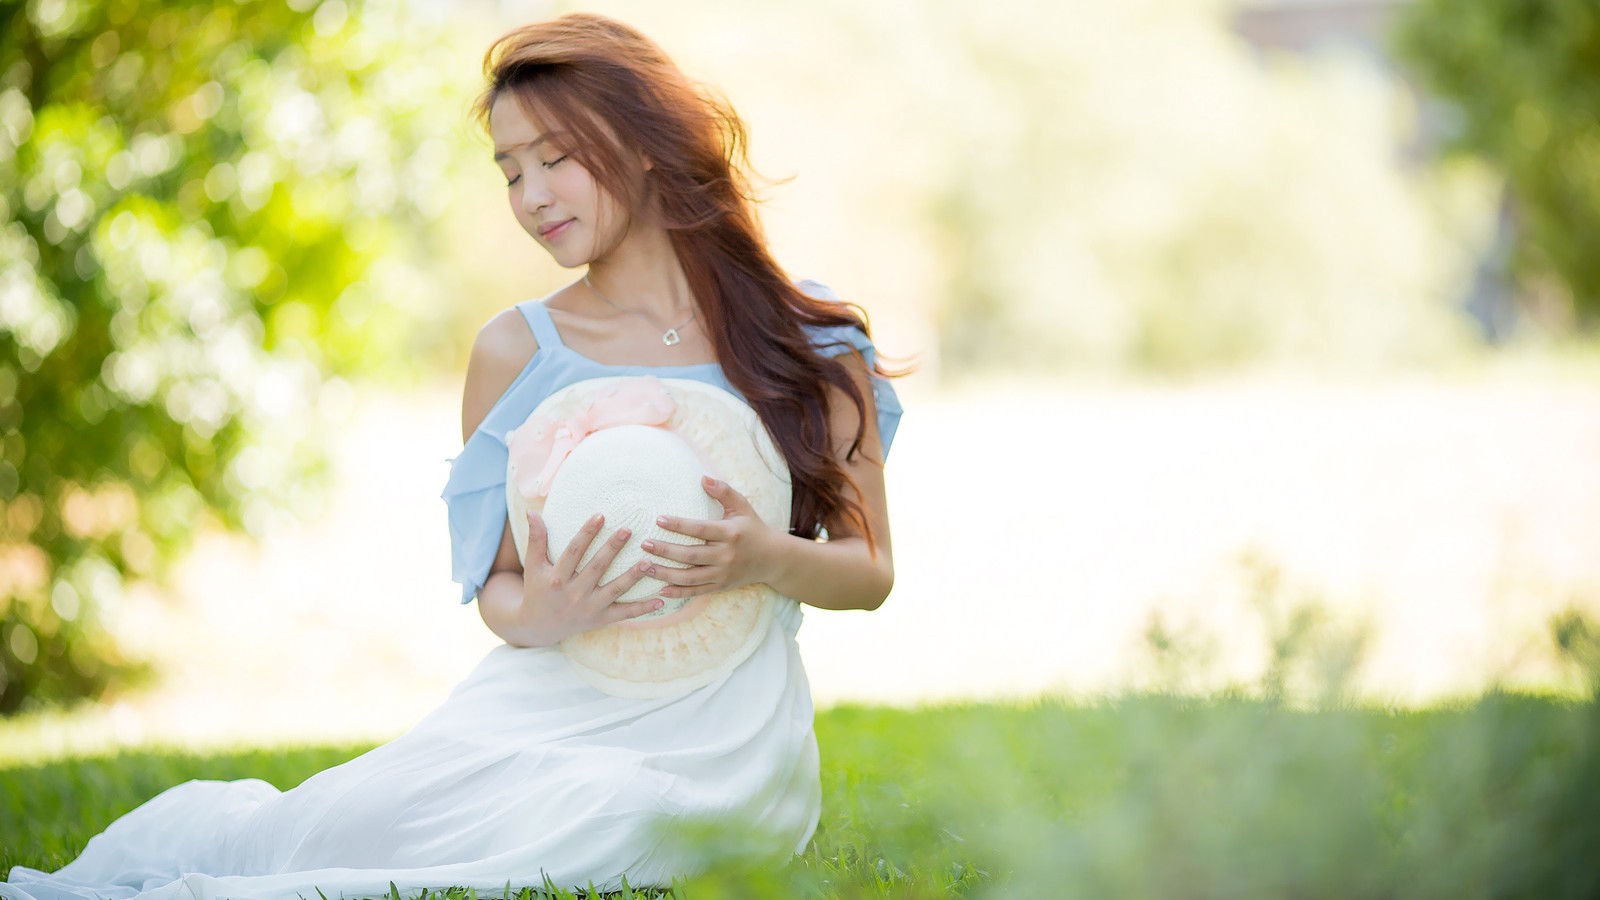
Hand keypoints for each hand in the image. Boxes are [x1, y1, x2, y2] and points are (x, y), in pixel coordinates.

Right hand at [516, 510, 663, 645]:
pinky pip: (625, 613)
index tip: (601, 515)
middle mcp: (574, 593)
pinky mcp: (601, 619)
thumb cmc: (538, 590)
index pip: (574, 551)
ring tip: (648, 561)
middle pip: (597, 567)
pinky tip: (661, 600)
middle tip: (629, 529)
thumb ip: (536, 539)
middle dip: (612, 548)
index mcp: (557, 578)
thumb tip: (532, 511)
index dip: (587, 533)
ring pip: (615, 590)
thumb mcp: (533, 566)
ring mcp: (590, 608)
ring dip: (633, 577)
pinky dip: (643, 609)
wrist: (539, 627)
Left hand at [641, 476, 780, 600]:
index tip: (658, 519)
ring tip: (644, 567)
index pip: (700, 529)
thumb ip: (724, 491)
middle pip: (690, 555)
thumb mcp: (742, 507)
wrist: (772, 559)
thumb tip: (703, 478)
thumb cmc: (753, 529)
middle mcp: (726, 555)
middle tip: (644, 544)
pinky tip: (660, 589)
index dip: (678, 525)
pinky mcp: (721, 587)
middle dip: (665, 551)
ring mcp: (722, 574)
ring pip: (689, 577)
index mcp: (730, 534)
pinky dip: (678, 593)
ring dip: (665, 574)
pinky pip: (696, 592)